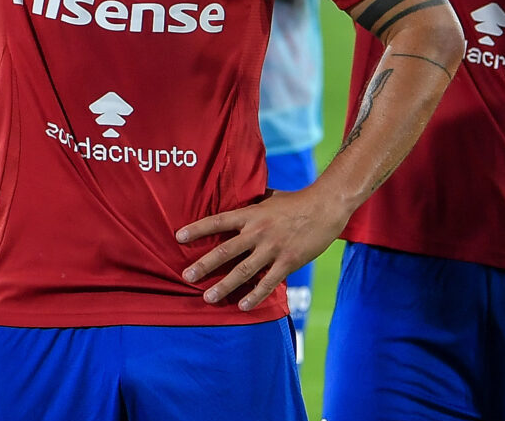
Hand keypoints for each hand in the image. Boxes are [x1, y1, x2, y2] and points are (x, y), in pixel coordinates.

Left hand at [176, 186, 348, 309]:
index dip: (198, 229)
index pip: (219, 221)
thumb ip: (251, 204)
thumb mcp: (269, 197)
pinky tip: (243, 306)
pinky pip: (268, 283)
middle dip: (204, 265)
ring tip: (208, 298)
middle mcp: (258, 231)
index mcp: (251, 214)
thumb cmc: (296, 201)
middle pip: (225, 250)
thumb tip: (234, 203)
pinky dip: (255, 295)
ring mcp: (273, 248)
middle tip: (186, 276)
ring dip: (224, 285)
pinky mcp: (288, 262)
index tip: (178, 237)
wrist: (325, 207)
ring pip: (243, 271)